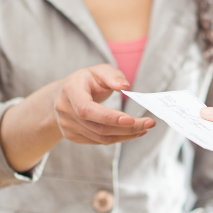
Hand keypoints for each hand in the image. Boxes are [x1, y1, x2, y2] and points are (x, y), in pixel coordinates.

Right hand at [0, 64, 155, 172]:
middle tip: (149, 123)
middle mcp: (66, 111)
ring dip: (126, 135)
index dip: (108, 117)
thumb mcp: (99, 71)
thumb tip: (125, 86)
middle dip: (127, 128)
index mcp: (71, 91)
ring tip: (144, 128)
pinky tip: (132, 133)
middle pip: (99, 127)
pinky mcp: (73, 136)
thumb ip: (112, 76)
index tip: (131, 119)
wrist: (63, 95)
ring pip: (101, 138)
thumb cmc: (86, 81)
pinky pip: (99, 141)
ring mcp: (67, 126)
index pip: (87, 109)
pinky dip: (118, 138)